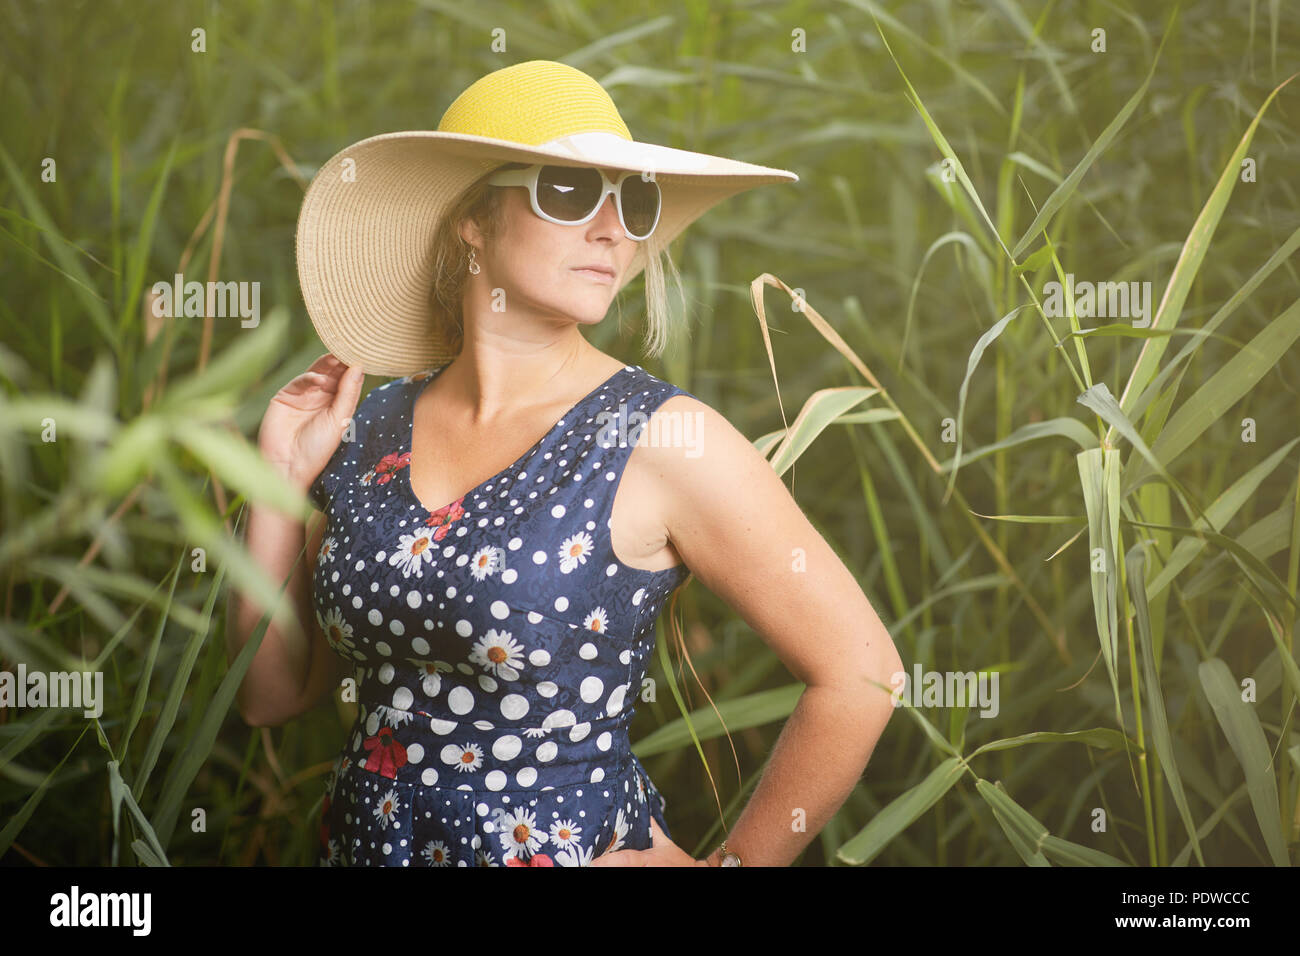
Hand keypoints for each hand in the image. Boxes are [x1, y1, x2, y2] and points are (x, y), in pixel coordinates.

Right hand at [258, 354, 364, 489]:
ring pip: (317, 373)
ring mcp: (303, 396)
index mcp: (337, 405)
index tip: (364, 353)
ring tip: (336, 356)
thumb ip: (348, 393)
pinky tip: (319, 380)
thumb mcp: (338, 420)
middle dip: (341, 361)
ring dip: (326, 364)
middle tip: (349, 347)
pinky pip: (300, 382)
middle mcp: (321, 398)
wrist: (287, 466)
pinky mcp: (285, 396)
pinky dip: (310, 378)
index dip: (355, 368)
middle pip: (333, 373)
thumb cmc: (317, 449)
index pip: (348, 381)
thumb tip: (358, 366)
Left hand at [587, 817, 709, 866]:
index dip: (605, 862)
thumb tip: (646, 811)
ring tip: (587, 867)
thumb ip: (653, 829)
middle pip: (619, 868)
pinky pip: (628, 875)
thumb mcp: (666, 844)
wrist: (697, 874)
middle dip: (602, 867)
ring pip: (624, 873)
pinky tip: (602, 870)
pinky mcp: (647, 878)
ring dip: (606, 869)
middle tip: (582, 864)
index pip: (623, 860)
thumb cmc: (678, 861)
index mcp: (646, 860)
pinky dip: (617, 871)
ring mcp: (646, 875)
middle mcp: (644, 870)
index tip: (589, 862)